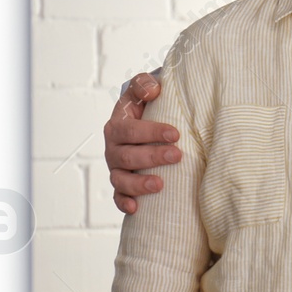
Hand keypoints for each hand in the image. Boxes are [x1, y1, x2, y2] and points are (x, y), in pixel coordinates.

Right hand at [103, 72, 180, 213]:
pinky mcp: (121, 185)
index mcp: (118, 124)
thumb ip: (144, 83)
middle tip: (177, 155)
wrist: (149, 124)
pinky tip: (136, 208)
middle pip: (127, 156)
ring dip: (139, 184)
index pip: (130, 129)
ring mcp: (116, 168)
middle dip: (152, 157)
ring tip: (160, 185)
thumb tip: (153, 90)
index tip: (175, 133)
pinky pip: (118, 197)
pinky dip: (124, 203)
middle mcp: (114, 148)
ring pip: (121, 179)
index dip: (150, 132)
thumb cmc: (151, 106)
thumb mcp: (146, 89)